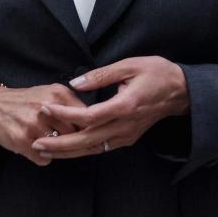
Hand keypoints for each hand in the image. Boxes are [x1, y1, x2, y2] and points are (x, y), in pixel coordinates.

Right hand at [0, 83, 87, 166]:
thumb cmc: (26, 101)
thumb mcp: (49, 93)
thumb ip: (71, 105)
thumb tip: (96, 126)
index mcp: (57, 93)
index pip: (86, 118)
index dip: (90, 129)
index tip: (91, 136)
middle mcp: (47, 107)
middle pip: (76, 135)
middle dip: (75, 142)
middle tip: (69, 143)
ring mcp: (33, 125)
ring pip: (61, 148)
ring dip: (58, 150)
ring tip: (49, 142)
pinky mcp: (22, 140)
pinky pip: (45, 159)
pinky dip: (43, 157)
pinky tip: (35, 147)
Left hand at [29, 56, 188, 158]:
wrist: (181, 91)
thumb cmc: (156, 73)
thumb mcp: (129, 65)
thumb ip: (100, 75)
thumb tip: (75, 83)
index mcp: (125, 106)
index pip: (89, 116)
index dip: (65, 114)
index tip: (46, 108)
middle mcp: (125, 125)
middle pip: (87, 140)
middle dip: (60, 144)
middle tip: (36, 143)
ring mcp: (127, 135)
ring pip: (93, 149)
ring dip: (68, 152)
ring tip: (45, 151)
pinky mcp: (127, 138)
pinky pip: (101, 148)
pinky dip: (82, 150)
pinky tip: (67, 149)